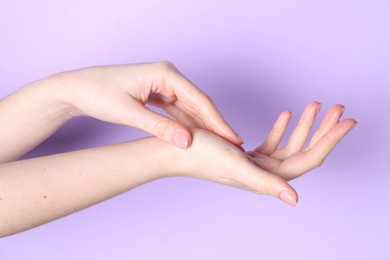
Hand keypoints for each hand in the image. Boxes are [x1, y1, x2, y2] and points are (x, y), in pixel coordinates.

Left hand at [56, 61, 241, 147]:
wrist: (77, 88)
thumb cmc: (98, 94)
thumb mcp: (130, 113)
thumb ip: (160, 128)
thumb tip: (187, 142)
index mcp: (165, 73)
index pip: (199, 99)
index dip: (217, 121)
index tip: (231, 138)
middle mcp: (168, 75)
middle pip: (198, 102)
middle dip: (215, 124)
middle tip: (233, 144)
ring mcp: (164, 84)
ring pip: (190, 107)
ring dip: (203, 125)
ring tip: (219, 143)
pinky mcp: (158, 93)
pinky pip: (178, 110)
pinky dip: (187, 123)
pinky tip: (197, 136)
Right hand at [173, 102, 355, 205]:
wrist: (176, 149)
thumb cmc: (201, 155)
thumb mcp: (236, 166)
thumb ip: (267, 183)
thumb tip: (295, 199)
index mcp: (268, 178)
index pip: (310, 159)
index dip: (331, 141)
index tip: (348, 121)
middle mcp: (267, 174)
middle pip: (305, 151)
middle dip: (324, 130)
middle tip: (339, 108)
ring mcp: (258, 164)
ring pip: (291, 145)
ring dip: (305, 125)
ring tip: (316, 104)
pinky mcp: (248, 155)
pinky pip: (272, 142)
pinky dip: (282, 128)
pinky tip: (287, 115)